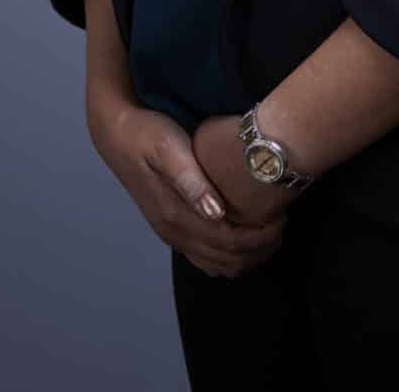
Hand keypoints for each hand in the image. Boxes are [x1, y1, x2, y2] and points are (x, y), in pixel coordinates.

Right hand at [90, 102, 287, 277]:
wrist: (115, 135)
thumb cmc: (146, 134)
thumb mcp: (168, 148)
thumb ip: (191, 180)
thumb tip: (216, 212)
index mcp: (175, 214)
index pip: (227, 242)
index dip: (259, 237)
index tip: (281, 218)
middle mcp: (173, 232)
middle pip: (225, 259)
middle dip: (259, 249)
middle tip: (283, 226)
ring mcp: (171, 234)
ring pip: (215, 265)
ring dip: (246, 258)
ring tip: (269, 235)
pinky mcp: (171, 229)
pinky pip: (204, 258)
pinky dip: (229, 258)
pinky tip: (244, 240)